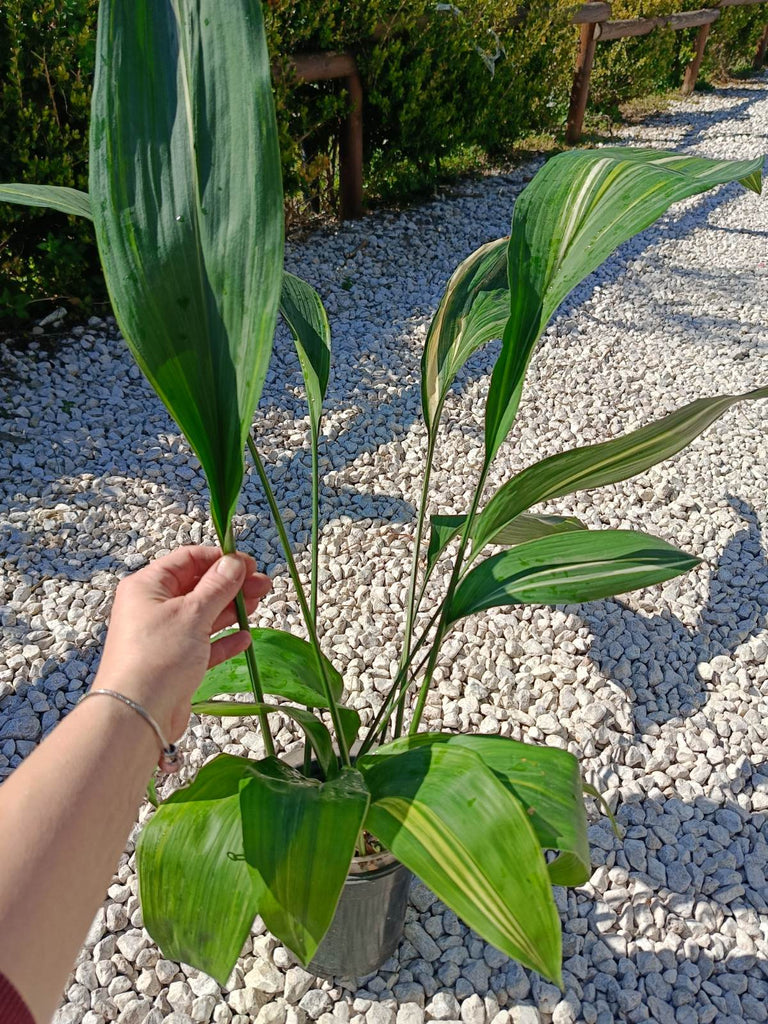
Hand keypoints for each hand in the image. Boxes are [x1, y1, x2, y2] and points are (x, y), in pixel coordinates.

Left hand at [94, 546, 270, 740]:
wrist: (138, 715)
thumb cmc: (158, 656)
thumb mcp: (193, 613)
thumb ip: (218, 586)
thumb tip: (233, 563)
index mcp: (148, 587)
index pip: (187, 560)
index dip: (219, 559)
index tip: (248, 563)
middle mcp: (153, 608)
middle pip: (198, 587)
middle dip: (231, 584)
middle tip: (263, 583)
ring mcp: (164, 636)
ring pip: (203, 615)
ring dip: (232, 609)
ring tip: (260, 603)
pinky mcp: (175, 663)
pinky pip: (203, 645)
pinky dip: (224, 640)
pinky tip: (245, 637)